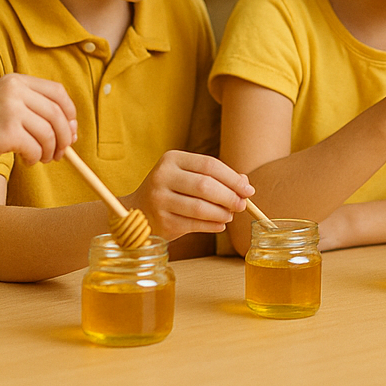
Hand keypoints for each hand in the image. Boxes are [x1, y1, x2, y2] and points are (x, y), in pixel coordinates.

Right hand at [0, 74, 77, 175]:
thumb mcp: (5, 105)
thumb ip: (35, 111)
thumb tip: (73, 130)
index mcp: (16, 80)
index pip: (57, 92)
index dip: (69, 112)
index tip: (71, 129)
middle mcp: (15, 91)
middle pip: (57, 113)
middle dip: (65, 136)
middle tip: (62, 152)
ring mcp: (11, 110)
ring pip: (49, 133)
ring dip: (51, 150)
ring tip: (42, 158)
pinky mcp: (7, 132)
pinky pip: (36, 148)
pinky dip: (35, 158)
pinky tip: (27, 161)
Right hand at [129, 151, 255, 241]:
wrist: (137, 211)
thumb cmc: (171, 191)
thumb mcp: (188, 176)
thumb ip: (216, 177)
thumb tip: (245, 184)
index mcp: (172, 159)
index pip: (209, 165)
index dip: (232, 178)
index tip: (248, 190)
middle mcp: (162, 176)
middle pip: (205, 186)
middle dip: (229, 197)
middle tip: (242, 205)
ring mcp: (159, 200)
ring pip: (200, 208)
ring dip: (221, 213)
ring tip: (230, 215)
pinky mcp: (161, 221)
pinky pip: (193, 225)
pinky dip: (212, 226)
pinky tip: (220, 225)